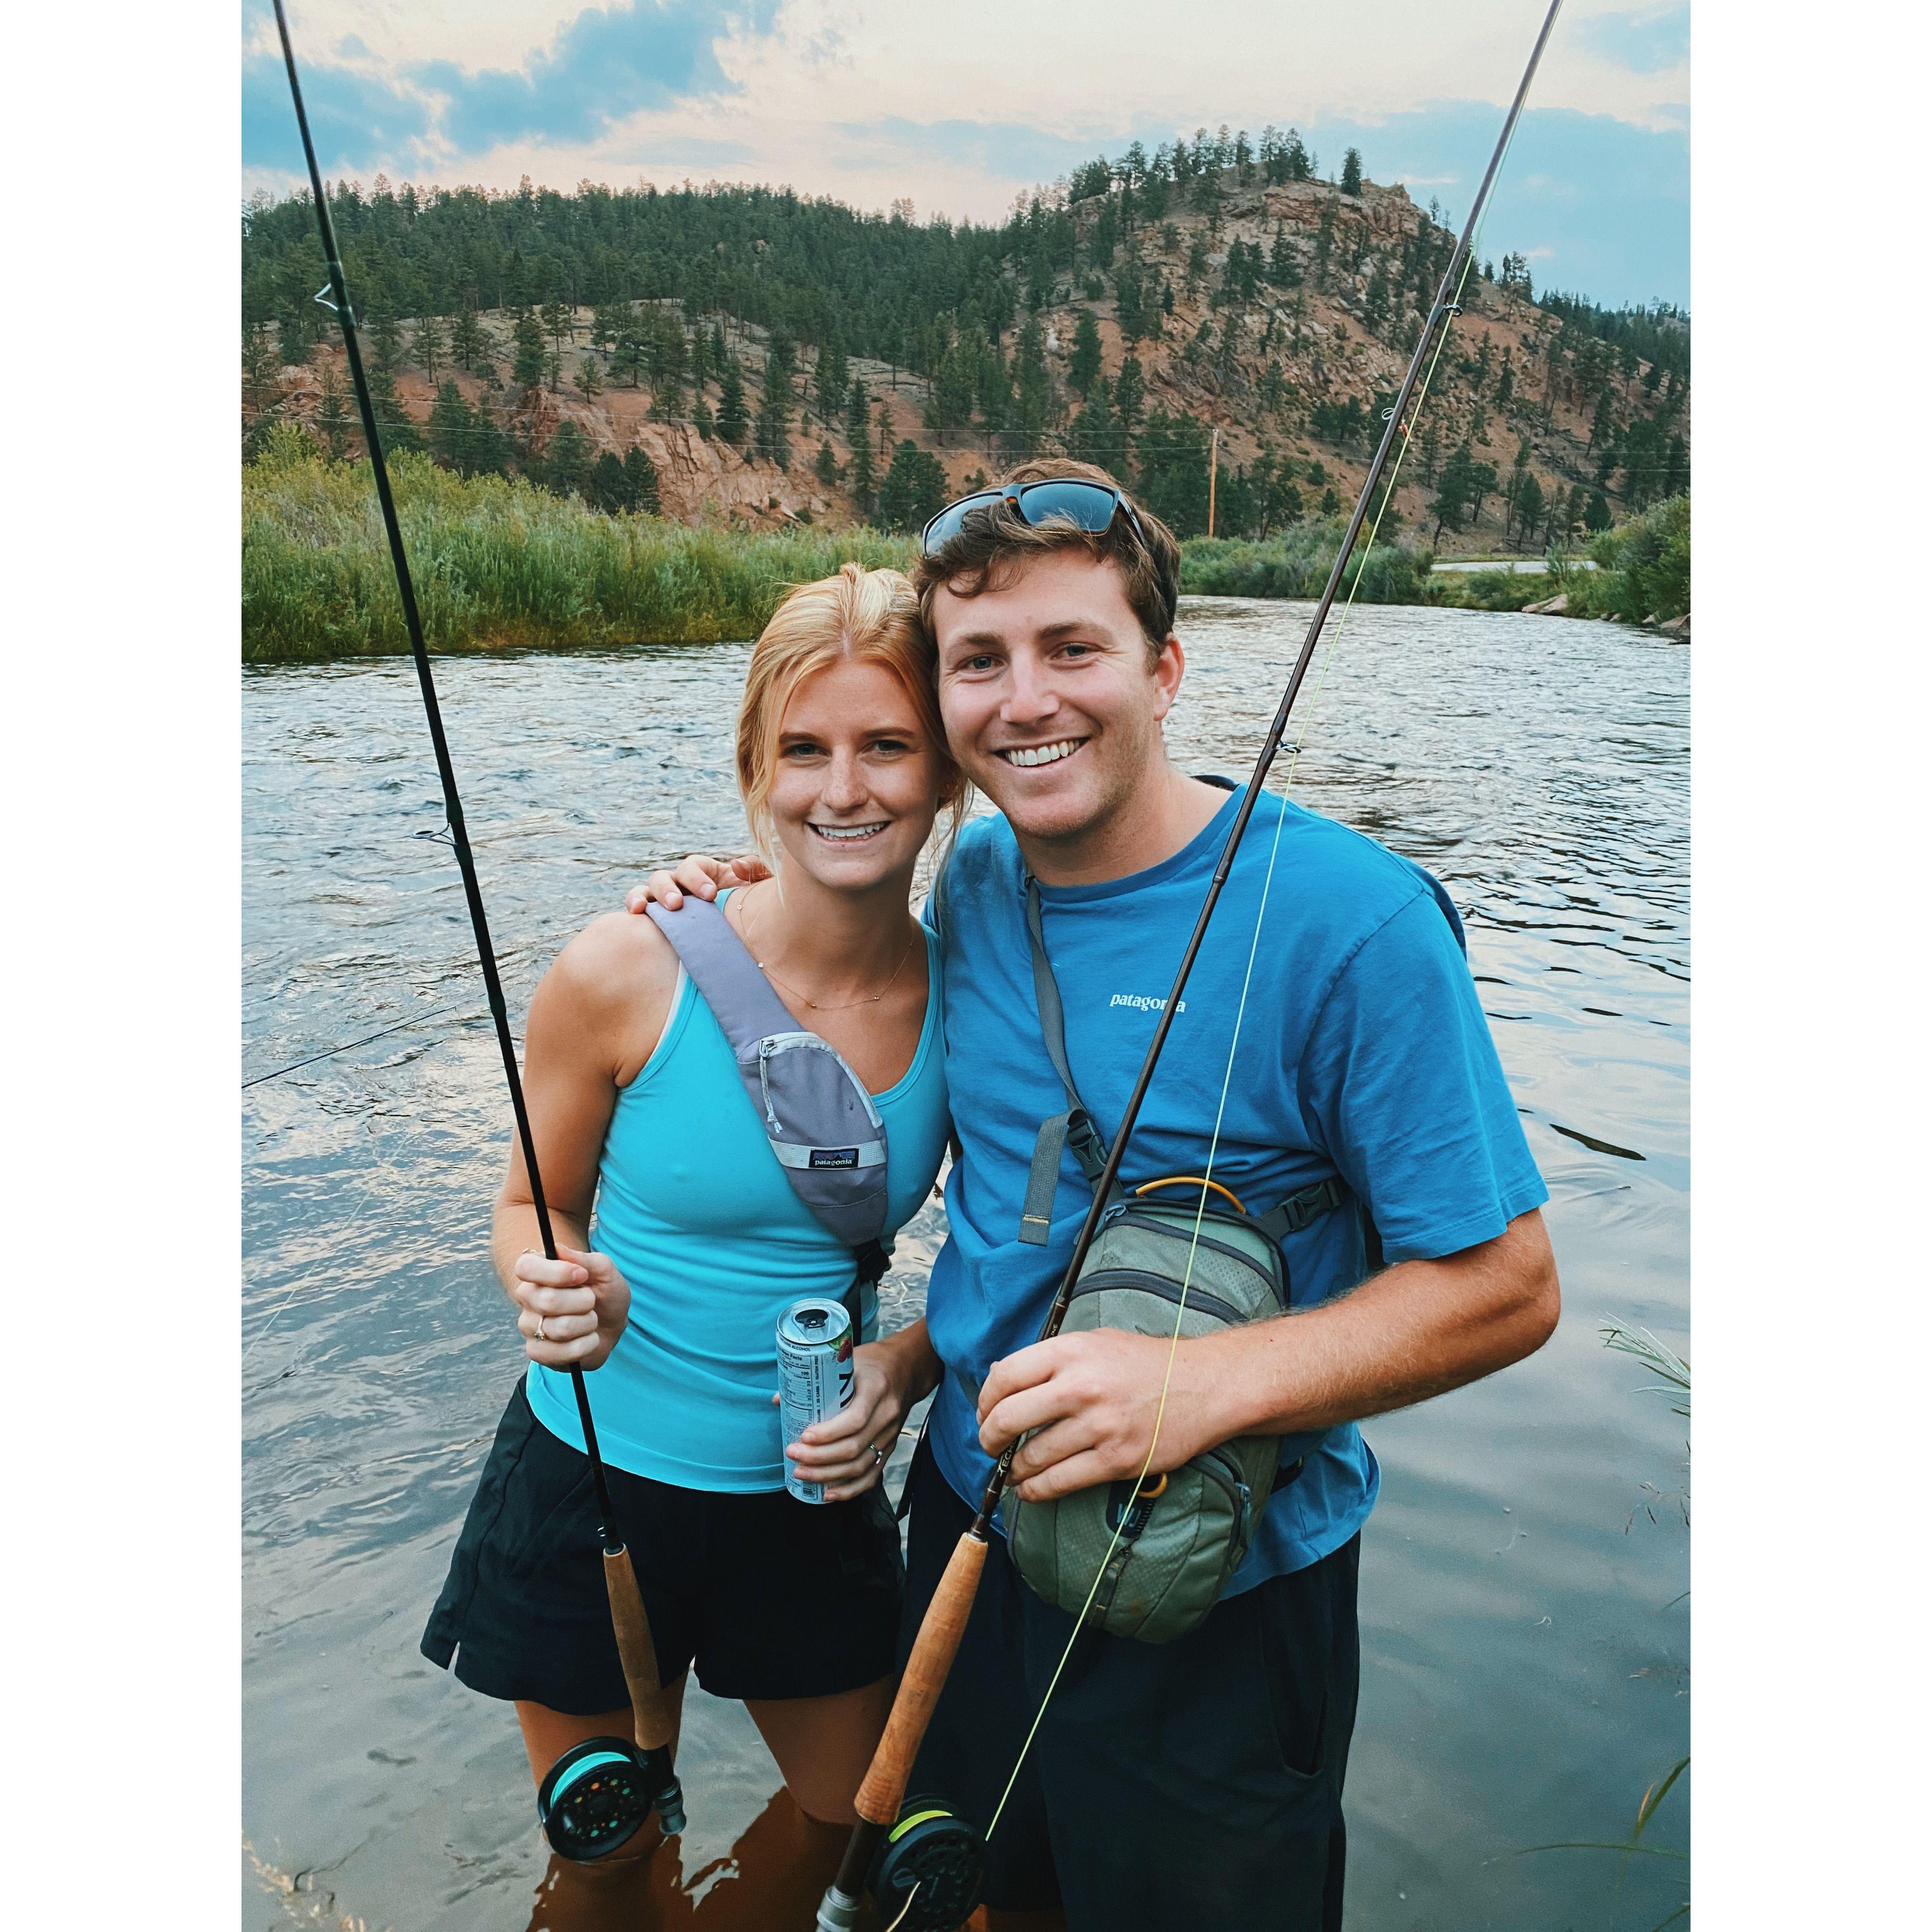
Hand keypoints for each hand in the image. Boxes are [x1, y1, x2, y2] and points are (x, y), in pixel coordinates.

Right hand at [511, 1243, 630, 1371]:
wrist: (612, 1325)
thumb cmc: (604, 1293)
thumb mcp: (604, 1271)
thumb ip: (584, 1259)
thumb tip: (558, 1249)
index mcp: (537, 1272)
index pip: (525, 1267)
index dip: (556, 1272)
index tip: (582, 1274)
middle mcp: (527, 1298)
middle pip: (549, 1301)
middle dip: (584, 1301)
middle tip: (591, 1300)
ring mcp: (529, 1326)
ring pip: (559, 1328)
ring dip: (587, 1323)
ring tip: (590, 1319)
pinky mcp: (537, 1352)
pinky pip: (562, 1352)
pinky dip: (585, 1345)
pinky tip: (587, 1339)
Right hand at [625, 852, 770, 913]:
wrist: (745, 941)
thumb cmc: (750, 909)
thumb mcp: (758, 890)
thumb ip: (755, 871)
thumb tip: (735, 865)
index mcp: (704, 874)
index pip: (693, 866)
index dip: (697, 878)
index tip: (710, 895)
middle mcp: (680, 885)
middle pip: (666, 876)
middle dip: (669, 889)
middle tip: (678, 905)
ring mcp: (664, 901)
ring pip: (647, 889)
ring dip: (644, 896)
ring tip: (645, 909)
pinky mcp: (655, 919)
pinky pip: (638, 907)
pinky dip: (633, 905)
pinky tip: (634, 913)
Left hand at [784, 1339, 917, 1501]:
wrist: (907, 1369)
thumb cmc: (873, 1363)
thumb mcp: (848, 1361)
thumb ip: (816, 1379)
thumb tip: (780, 1400)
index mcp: (876, 1389)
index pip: (855, 1419)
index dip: (828, 1433)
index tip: (804, 1436)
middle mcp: (886, 1415)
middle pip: (854, 1448)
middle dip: (819, 1458)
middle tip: (793, 1455)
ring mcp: (890, 1435)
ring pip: (860, 1466)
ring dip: (828, 1475)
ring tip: (801, 1473)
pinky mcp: (890, 1448)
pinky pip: (872, 1476)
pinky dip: (850, 1490)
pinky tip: (828, 1494)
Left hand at [977, 1329, 1232, 1503]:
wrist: (1205, 1385)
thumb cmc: (1146, 1362)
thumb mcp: (1096, 1341)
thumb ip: (1052, 1358)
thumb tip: (1003, 1380)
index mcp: (1071, 1351)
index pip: (1004, 1376)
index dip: (984, 1400)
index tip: (984, 1413)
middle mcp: (1080, 1387)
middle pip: (1007, 1418)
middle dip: (988, 1438)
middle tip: (989, 1445)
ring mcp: (1098, 1426)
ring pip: (1031, 1456)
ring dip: (1012, 1469)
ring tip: (1011, 1471)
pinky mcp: (1116, 1460)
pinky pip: (1059, 1482)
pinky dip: (1035, 1491)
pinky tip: (1030, 1489)